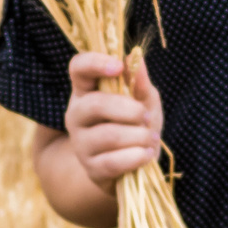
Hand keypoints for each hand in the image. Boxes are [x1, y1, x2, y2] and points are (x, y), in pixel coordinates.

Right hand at [62, 52, 162, 191]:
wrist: (134, 166)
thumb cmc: (137, 126)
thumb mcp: (144, 101)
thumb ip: (140, 82)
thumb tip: (136, 59)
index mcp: (87, 90)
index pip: (78, 68)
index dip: (95, 63)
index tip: (118, 67)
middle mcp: (76, 114)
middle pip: (95, 104)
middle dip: (129, 110)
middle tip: (146, 116)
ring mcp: (80, 143)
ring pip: (108, 135)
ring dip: (138, 136)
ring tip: (151, 138)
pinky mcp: (90, 168)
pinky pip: (113, 162)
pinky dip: (136, 157)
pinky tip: (146, 154)